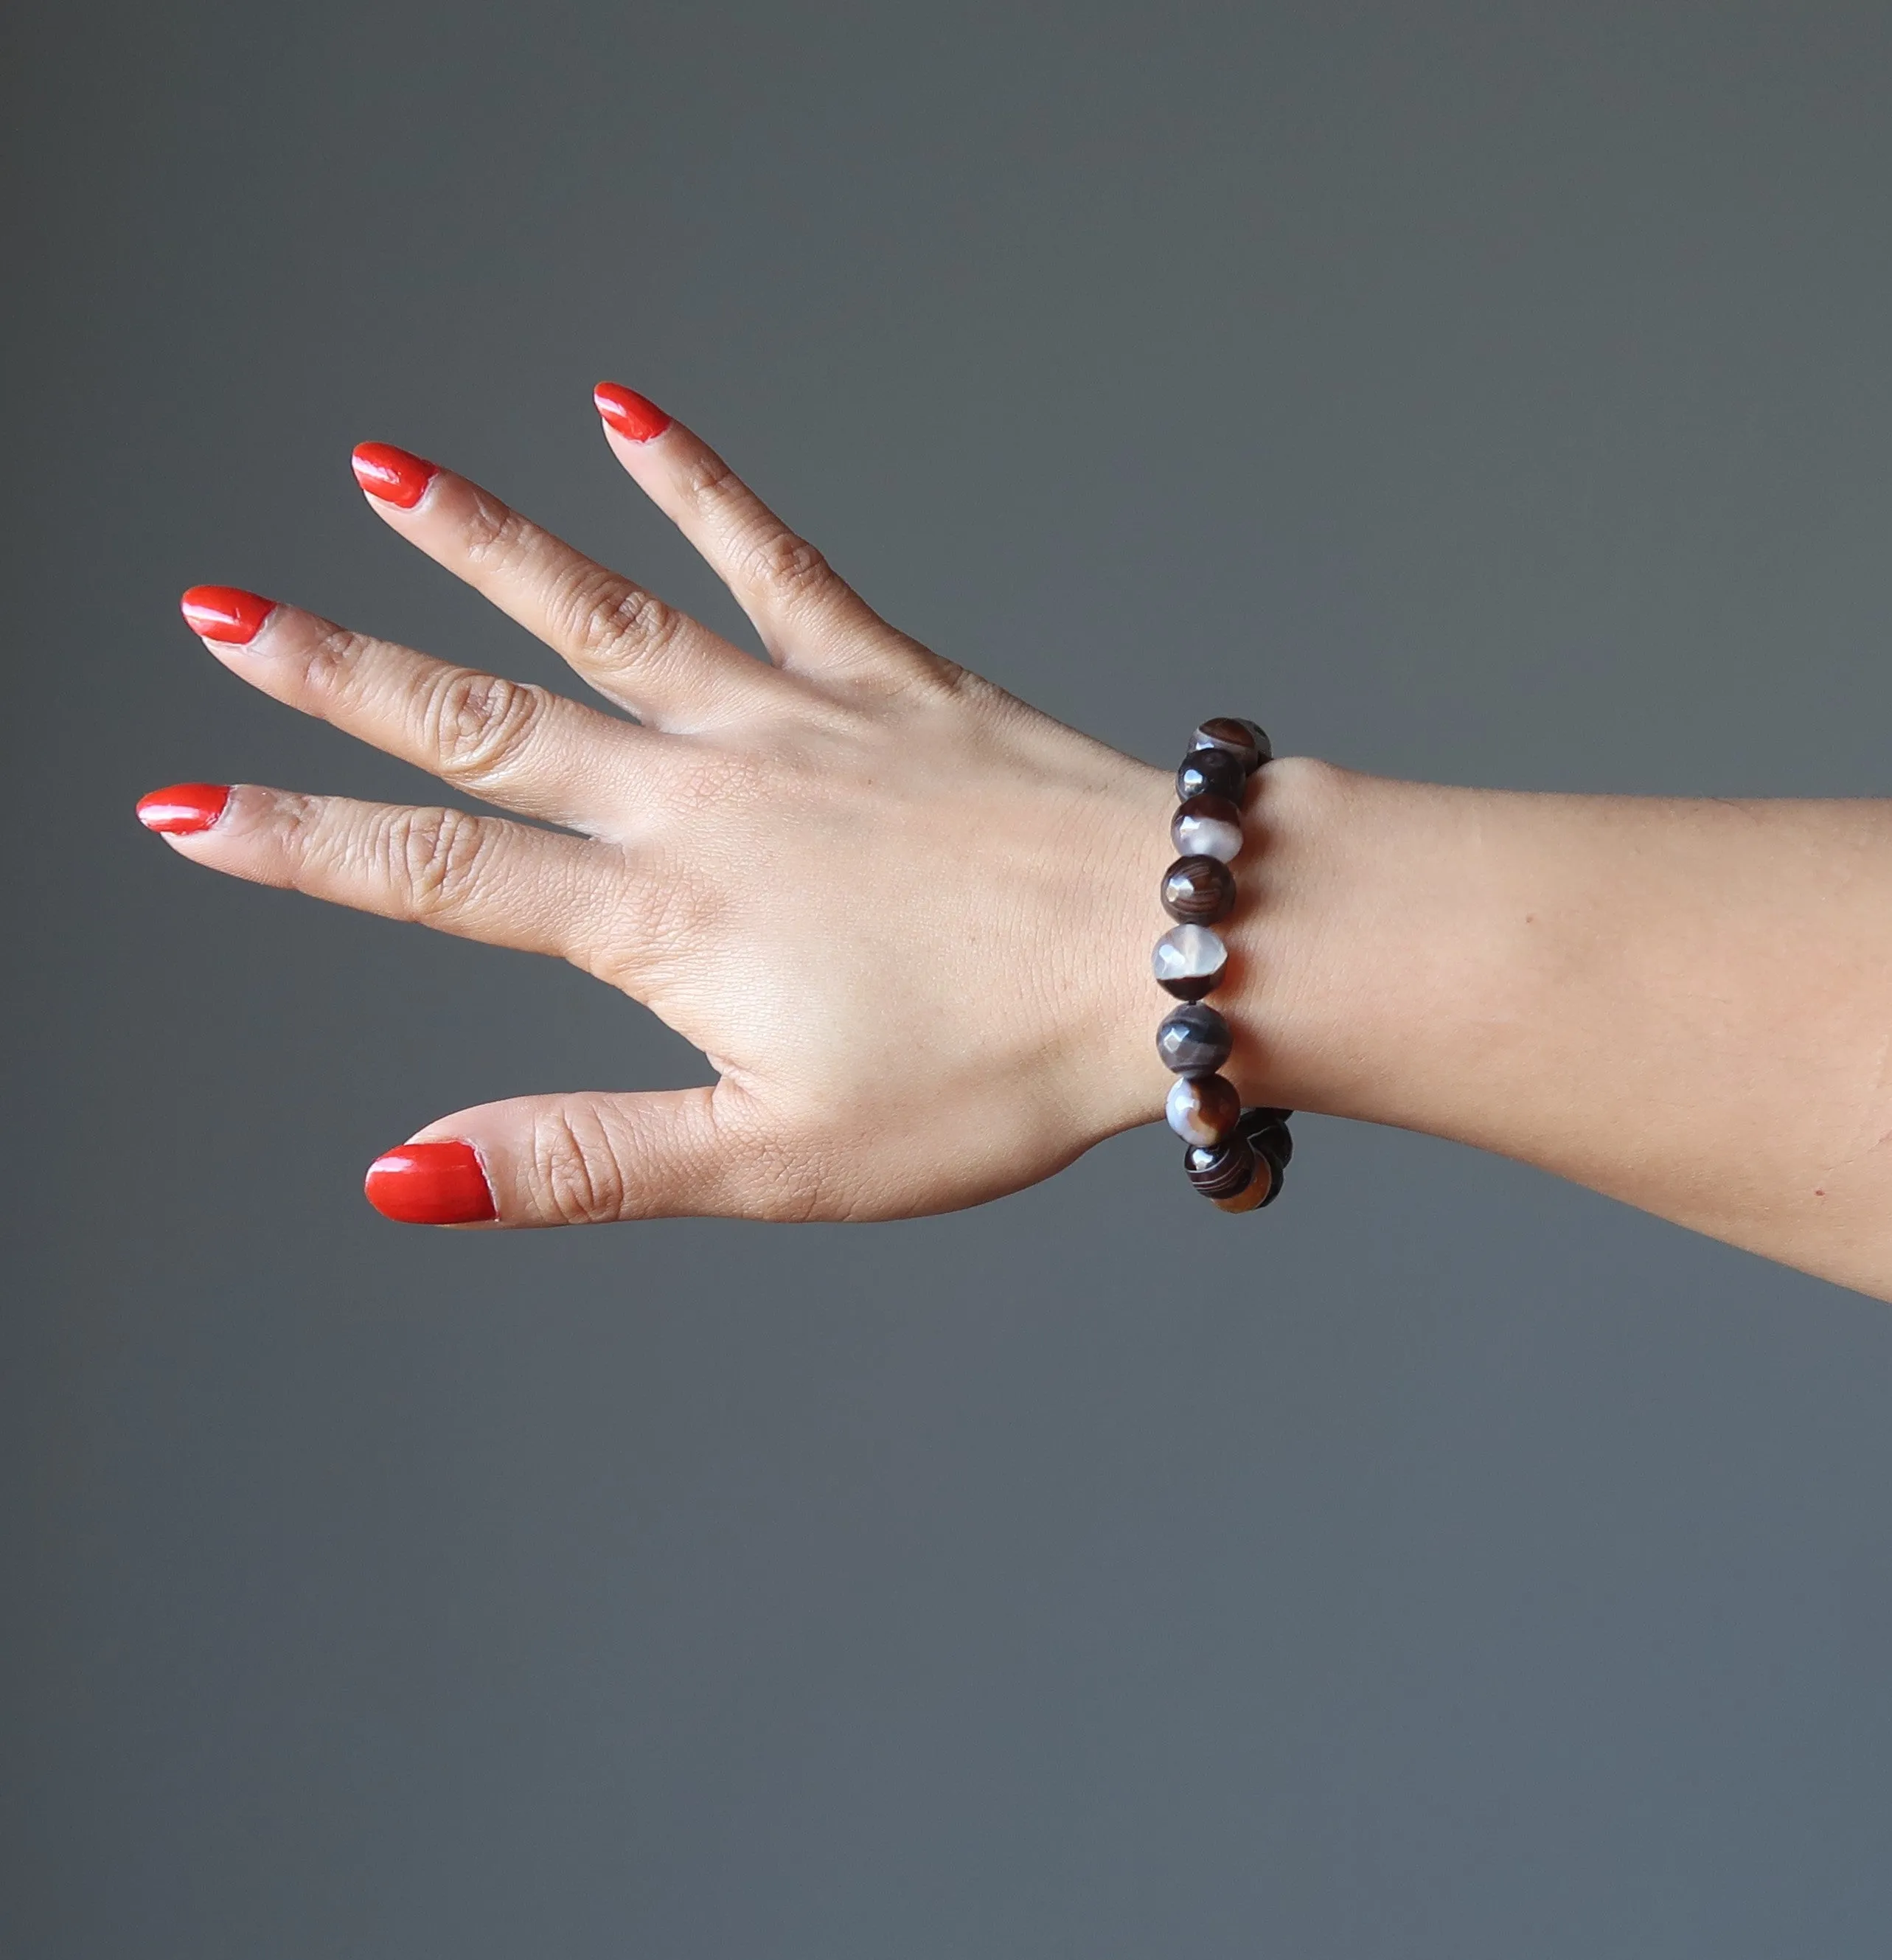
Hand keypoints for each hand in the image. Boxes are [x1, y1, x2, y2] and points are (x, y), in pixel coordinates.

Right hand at [142, 387, 1173, 1225]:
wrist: (1170, 952)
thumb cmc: (992, 1072)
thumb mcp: (775, 1158)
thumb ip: (581, 1159)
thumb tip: (399, 1178)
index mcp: (667, 921)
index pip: (437, 876)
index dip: (296, 847)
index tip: (181, 805)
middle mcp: (707, 797)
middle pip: (486, 725)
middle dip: (342, 675)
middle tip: (220, 611)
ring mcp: (795, 719)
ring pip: (604, 614)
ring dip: (483, 544)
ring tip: (378, 471)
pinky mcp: (886, 676)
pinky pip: (775, 559)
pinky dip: (699, 483)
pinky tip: (625, 408)